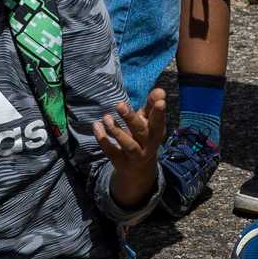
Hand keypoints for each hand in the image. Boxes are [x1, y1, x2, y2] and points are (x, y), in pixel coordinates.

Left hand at [94, 88, 167, 207]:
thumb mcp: (148, 121)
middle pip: (141, 132)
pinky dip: (103, 139)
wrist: (138, 168)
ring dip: (116, 131)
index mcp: (156, 133)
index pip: (158, 122)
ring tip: (106, 118)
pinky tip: (97, 126)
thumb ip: (151, 105)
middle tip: (120, 105)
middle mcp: (148, 145)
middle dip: (131, 118)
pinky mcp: (120, 162)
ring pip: (128, 145)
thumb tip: (160, 90)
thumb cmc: (144, 136)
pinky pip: (111, 151)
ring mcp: (135, 156)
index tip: (160, 101)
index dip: (159, 113)